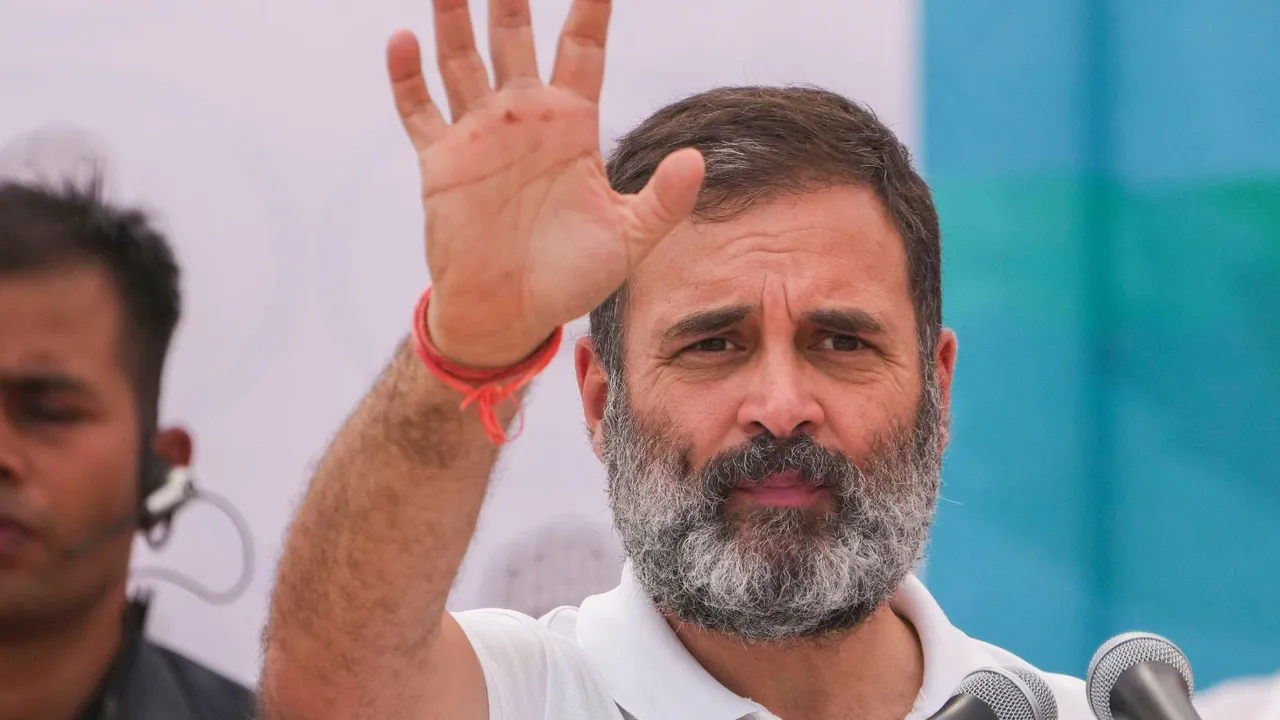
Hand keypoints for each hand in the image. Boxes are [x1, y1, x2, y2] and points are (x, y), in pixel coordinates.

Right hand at [388, 0, 705, 367]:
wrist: (511, 316)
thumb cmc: (572, 278)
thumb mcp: (630, 240)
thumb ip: (663, 199)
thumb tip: (698, 161)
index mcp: (573, 125)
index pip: (583, 49)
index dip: (590, 7)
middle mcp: (525, 118)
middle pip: (515, 37)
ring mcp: (479, 134)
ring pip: (462, 60)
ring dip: (453, 19)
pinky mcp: (442, 161)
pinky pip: (419, 111)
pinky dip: (407, 77)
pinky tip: (401, 40)